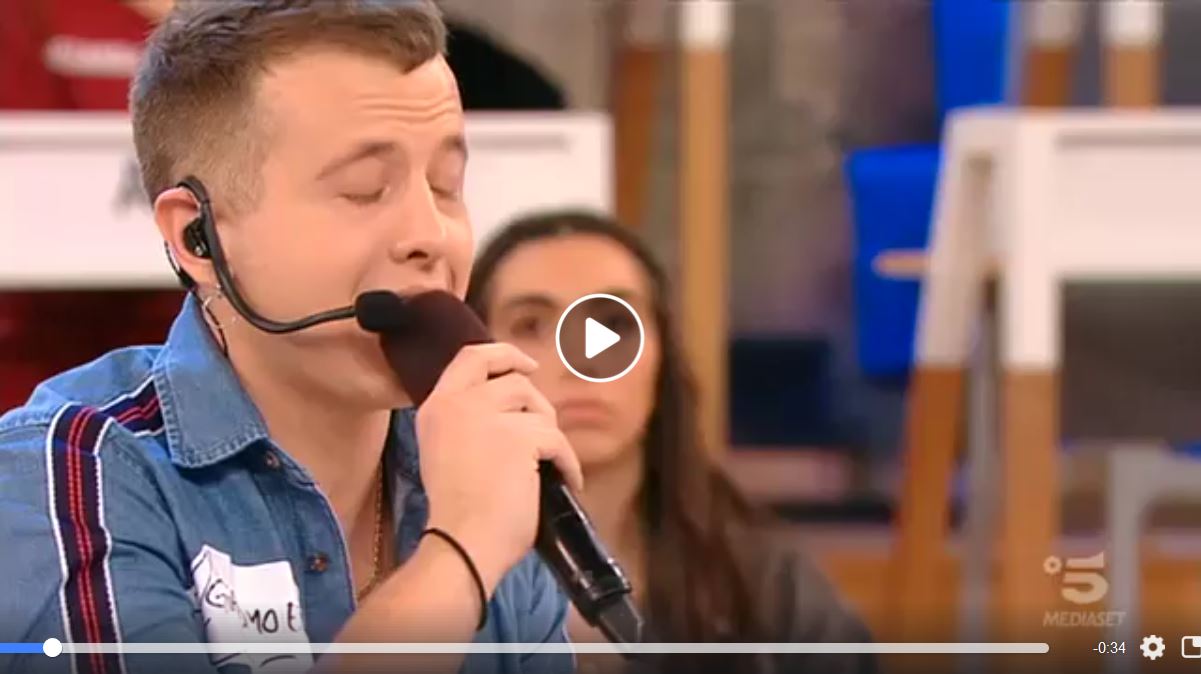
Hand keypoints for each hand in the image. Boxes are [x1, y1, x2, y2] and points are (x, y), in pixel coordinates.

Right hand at [415, 342, 582, 593]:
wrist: (461, 543)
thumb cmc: (458, 511)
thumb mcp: (447, 451)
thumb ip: (469, 420)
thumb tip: (516, 405)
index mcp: (437, 406)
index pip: (472, 356)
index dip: (505, 354)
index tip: (527, 366)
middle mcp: (459, 403)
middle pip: (516, 381)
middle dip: (537, 407)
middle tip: (542, 436)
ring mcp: (488, 416)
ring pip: (540, 410)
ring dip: (550, 438)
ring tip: (547, 465)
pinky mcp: (519, 437)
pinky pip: (557, 441)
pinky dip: (567, 463)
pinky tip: (566, 481)